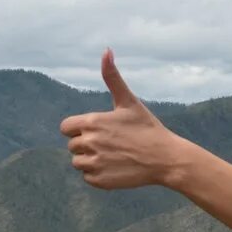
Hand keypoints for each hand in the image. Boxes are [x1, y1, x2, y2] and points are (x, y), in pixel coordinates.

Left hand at [58, 49, 186, 190]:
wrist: (165, 158)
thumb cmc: (147, 127)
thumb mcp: (128, 101)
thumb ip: (112, 77)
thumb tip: (106, 50)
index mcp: (91, 122)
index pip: (66, 128)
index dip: (79, 129)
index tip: (98, 130)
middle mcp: (89, 143)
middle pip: (72, 146)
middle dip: (87, 144)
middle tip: (111, 143)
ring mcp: (94, 163)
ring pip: (78, 163)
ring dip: (90, 160)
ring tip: (113, 155)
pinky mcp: (100, 181)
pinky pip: (88, 177)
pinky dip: (98, 174)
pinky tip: (116, 167)